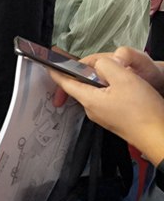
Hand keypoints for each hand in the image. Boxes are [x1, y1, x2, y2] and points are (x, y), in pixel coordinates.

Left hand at [47, 57, 163, 164]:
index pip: (65, 83)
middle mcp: (92, 109)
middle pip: (80, 86)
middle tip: (93, 63)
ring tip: (113, 73)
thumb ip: (106, 66)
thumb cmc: (143, 112)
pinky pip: (105, 100)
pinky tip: (122, 87)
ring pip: (94, 93)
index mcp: (89, 100)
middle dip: (83, 73)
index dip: (56, 71)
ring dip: (99, 81)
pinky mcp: (114, 119)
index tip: (48, 64)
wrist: (159, 137)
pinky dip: (108, 90)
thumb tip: (97, 64)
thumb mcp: (124, 79)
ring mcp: (103, 116)